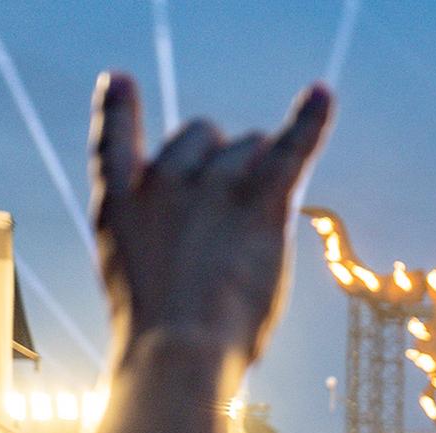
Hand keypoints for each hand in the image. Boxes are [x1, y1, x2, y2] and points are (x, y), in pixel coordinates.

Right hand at [90, 73, 331, 363]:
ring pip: (249, 145)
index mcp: (118, 200)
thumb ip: (154, 237)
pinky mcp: (258, 202)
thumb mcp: (132, 278)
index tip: (121, 81)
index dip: (119, 107)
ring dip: (261, 171)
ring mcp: (210, 186)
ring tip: (255, 227)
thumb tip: (201, 228)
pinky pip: (291, 149)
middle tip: (228, 222)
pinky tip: (323, 95)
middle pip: (203, 136)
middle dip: (221, 162)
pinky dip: (310, 120)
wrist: (176, 349)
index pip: (112, 138)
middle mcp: (162, 179)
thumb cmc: (158, 333)